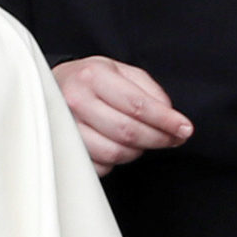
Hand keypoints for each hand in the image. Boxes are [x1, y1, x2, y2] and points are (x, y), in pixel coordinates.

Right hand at [52, 56, 191, 174]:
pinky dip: (115, 161)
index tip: (184, 129)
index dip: (166, 120)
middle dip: (158, 138)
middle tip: (172, 138)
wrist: (51, 85)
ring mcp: (67, 127)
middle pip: (128, 132)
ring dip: (136, 151)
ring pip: (115, 152)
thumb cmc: (90, 79)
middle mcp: (76, 100)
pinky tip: (116, 145)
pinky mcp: (65, 149)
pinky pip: (100, 166)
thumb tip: (169, 116)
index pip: (137, 105)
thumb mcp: (120, 71)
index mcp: (93, 76)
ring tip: (140, 140)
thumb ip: (149, 90)